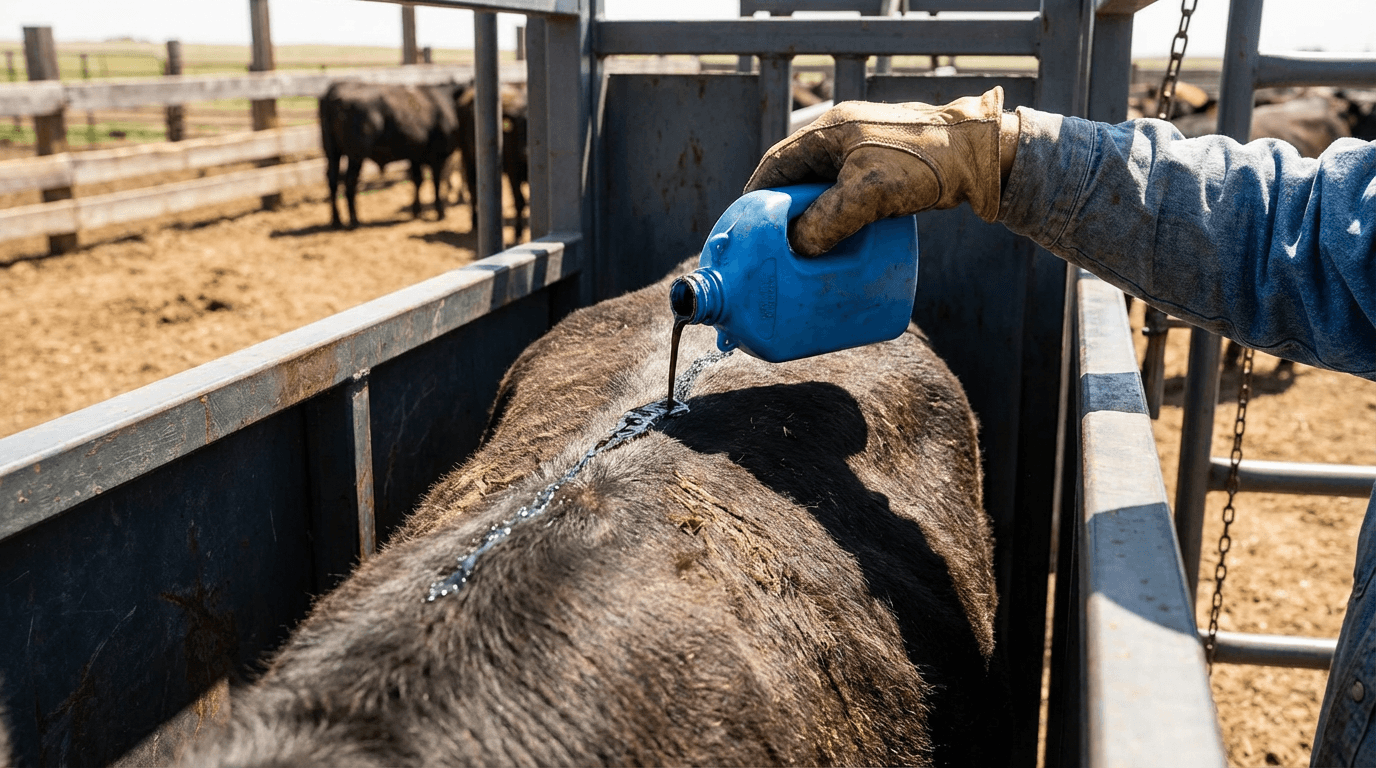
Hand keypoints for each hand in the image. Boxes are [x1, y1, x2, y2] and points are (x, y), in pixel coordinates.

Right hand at [744, 87, 1016, 256]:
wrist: (982, 154)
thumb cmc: (926, 161)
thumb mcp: (870, 192)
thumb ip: (828, 220)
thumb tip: (798, 247)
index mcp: (827, 133)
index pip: (775, 167)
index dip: (755, 198)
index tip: (744, 230)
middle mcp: (841, 140)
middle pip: (796, 182)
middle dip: (783, 216)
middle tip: (774, 250)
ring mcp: (864, 155)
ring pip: (824, 194)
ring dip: (813, 222)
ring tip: (805, 256)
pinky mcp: (885, 172)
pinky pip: (849, 201)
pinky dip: (839, 222)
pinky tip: (840, 246)